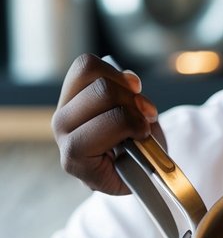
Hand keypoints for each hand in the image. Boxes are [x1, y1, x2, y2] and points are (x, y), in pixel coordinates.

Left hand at [51, 54, 163, 195]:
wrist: (115, 171)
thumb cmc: (131, 169)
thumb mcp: (142, 163)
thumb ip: (143, 134)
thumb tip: (135, 92)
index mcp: (75, 157)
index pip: (108, 123)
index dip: (134, 123)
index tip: (145, 133)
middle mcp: (62, 129)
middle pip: (102, 91)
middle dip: (132, 101)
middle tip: (145, 116)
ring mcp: (62, 107)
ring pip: (89, 70)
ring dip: (123, 83)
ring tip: (135, 100)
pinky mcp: (67, 90)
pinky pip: (88, 66)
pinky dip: (114, 73)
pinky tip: (127, 89)